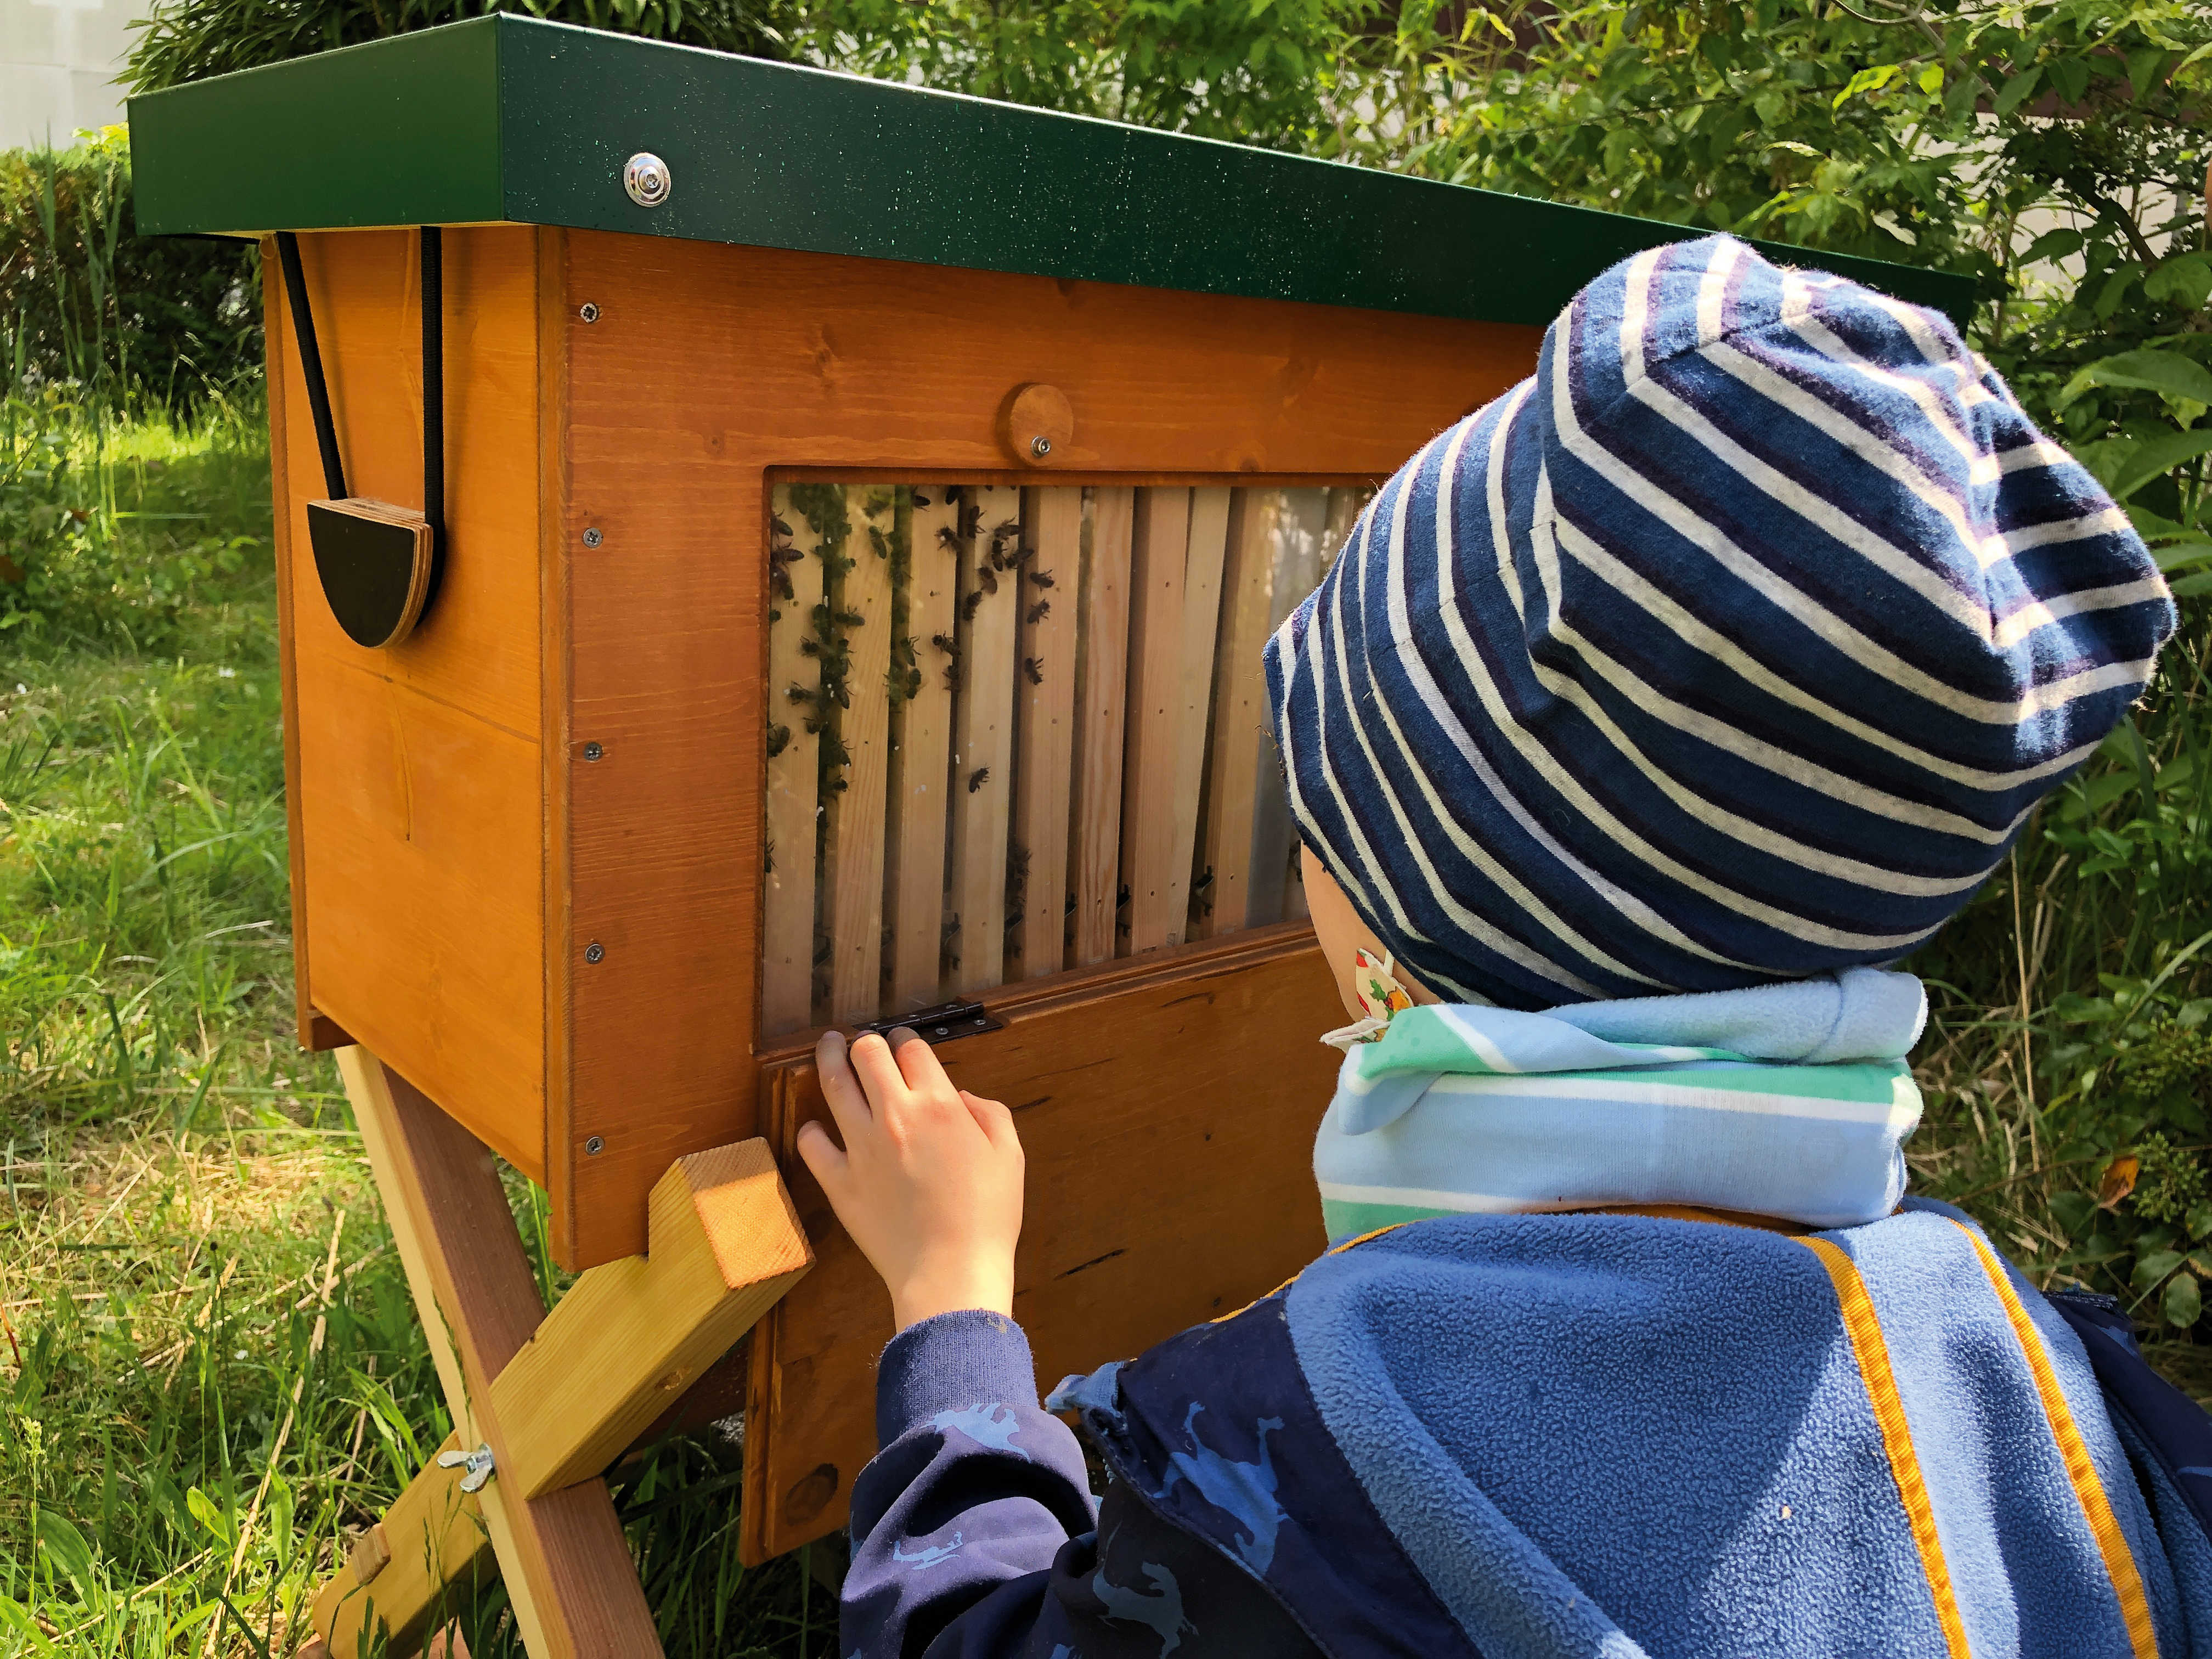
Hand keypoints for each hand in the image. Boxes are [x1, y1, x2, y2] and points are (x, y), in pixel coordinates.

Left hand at [795, 1028, 1024, 1330]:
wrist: (951, 1271)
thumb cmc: (987, 1217)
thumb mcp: (1009, 1155)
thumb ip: (990, 1114)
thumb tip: (963, 1097)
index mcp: (939, 1105)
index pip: (912, 1049)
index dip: (906, 1039)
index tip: (903, 1042)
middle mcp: (896, 1116)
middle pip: (867, 1053)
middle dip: (864, 1040)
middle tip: (860, 1041)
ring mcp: (861, 1148)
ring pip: (833, 1083)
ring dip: (828, 1058)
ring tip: (826, 1048)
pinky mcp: (839, 1182)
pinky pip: (812, 1143)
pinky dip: (812, 1130)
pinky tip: (816, 1127)